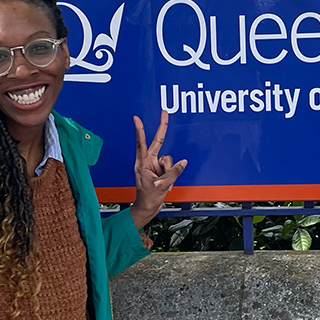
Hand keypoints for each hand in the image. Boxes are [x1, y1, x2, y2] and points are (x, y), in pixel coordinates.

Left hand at [131, 111, 185, 229]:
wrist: (147, 208)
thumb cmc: (147, 198)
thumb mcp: (161, 186)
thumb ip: (173, 173)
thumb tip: (183, 163)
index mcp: (142, 163)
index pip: (141, 143)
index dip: (140, 130)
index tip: (136, 118)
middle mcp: (148, 161)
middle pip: (158, 141)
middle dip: (162, 127)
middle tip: (165, 112)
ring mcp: (155, 165)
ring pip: (169, 159)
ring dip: (170, 172)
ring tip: (165, 184)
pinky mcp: (161, 170)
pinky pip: (172, 167)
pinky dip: (172, 176)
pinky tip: (168, 185)